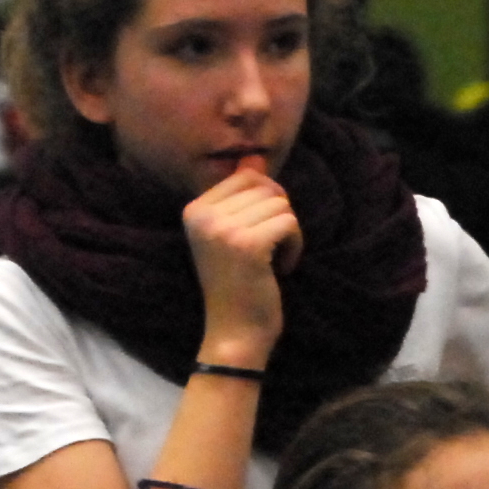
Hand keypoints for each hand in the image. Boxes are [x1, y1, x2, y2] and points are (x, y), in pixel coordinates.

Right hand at [183, 162, 302, 358]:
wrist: (234, 333)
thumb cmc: (238, 285)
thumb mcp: (234, 234)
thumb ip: (243, 195)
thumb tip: (255, 155)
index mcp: (194, 209)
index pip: (246, 176)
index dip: (265, 203)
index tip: (258, 236)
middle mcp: (203, 215)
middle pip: (266, 187)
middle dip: (278, 215)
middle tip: (270, 247)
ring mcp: (223, 229)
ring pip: (281, 205)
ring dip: (287, 233)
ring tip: (273, 260)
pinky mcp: (248, 245)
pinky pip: (289, 223)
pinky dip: (294, 245)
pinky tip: (281, 268)